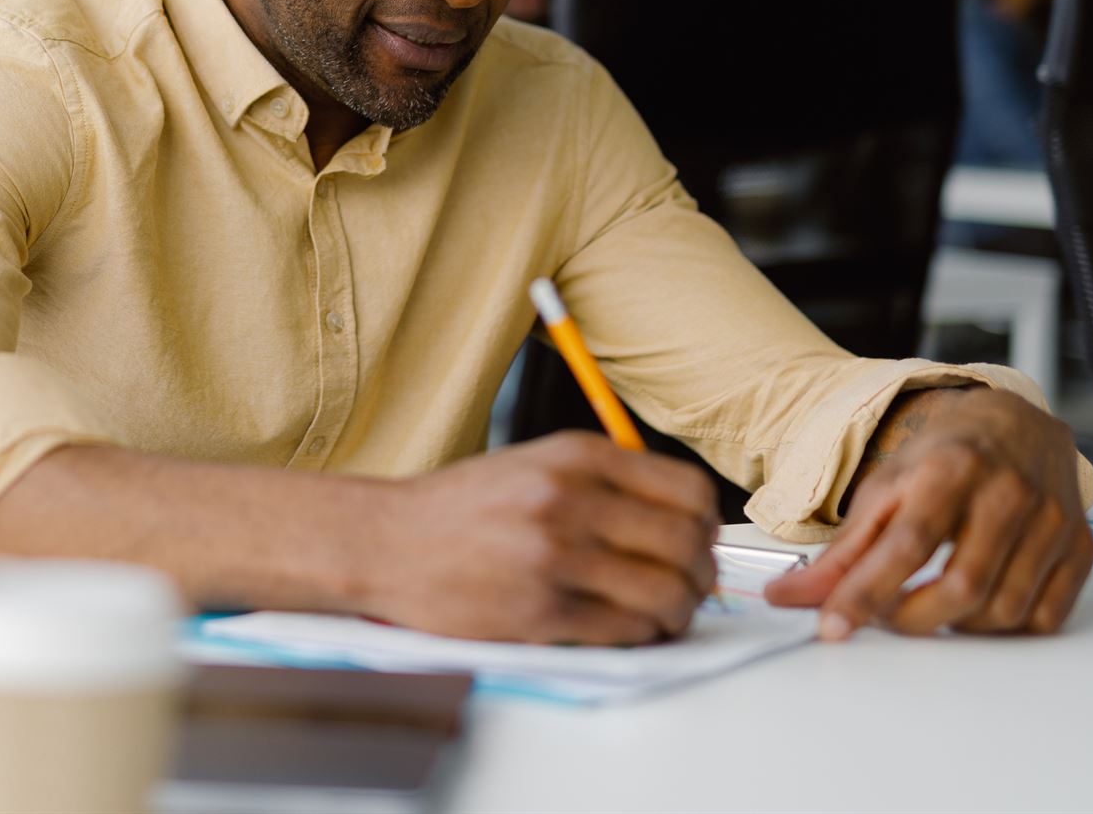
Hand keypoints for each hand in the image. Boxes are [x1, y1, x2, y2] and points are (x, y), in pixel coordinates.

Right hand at [364, 432, 718, 643]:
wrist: (385, 540)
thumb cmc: (460, 508)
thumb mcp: (534, 464)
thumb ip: (602, 481)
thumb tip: (680, 520)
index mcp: (575, 456)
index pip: (687, 490)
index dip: (707, 524)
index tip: (698, 542)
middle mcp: (570, 499)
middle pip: (686, 544)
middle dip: (700, 575)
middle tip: (689, 588)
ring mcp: (555, 556)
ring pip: (664, 594)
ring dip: (677, 613)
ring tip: (662, 616)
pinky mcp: (539, 610)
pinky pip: (624, 630)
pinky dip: (640, 635)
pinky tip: (626, 629)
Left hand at [764, 387, 1092, 638]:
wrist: (1015, 424)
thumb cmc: (944, 458)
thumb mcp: (884, 488)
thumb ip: (843, 548)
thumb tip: (793, 596)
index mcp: (950, 470)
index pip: (905, 545)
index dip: (866, 592)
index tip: (832, 626)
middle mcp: (1007, 492)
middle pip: (961, 585)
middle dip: (912, 618)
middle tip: (886, 617)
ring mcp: (1052, 521)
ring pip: (1004, 609)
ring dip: (956, 624)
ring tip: (930, 605)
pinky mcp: (1080, 546)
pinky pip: (1045, 615)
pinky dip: (1005, 626)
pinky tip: (979, 606)